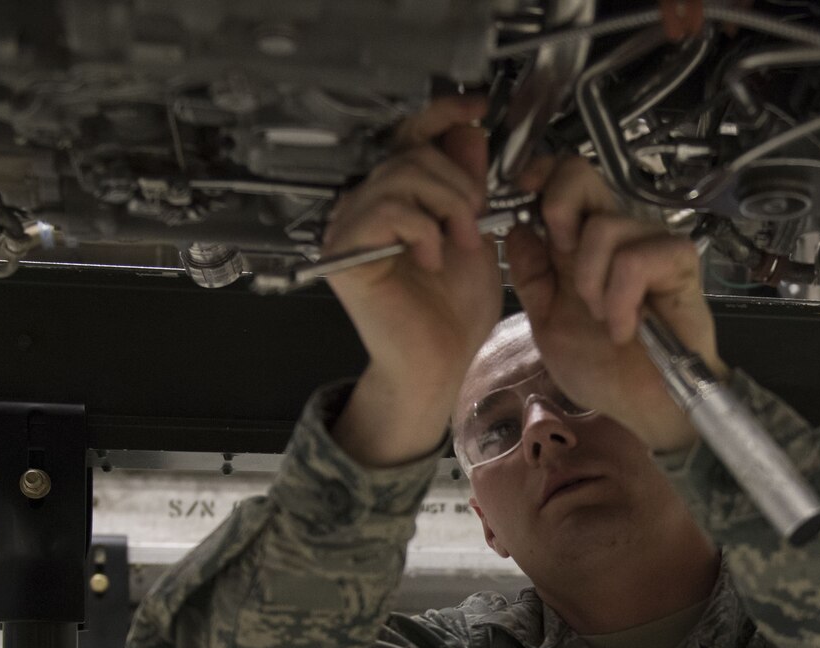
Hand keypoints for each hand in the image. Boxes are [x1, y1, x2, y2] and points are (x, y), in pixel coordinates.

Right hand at [329, 98, 500, 465]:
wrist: (438, 365)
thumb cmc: (452, 315)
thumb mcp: (474, 235)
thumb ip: (466, 185)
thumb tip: (466, 132)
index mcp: (395, 201)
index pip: (408, 137)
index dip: (440, 115)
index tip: (475, 109)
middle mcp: (365, 208)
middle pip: (409, 153)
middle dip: (456, 183)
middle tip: (475, 221)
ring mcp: (349, 229)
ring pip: (400, 177)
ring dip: (446, 206)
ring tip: (459, 244)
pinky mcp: (344, 253)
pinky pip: (386, 210)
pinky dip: (422, 230)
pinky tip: (431, 259)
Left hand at [503, 155, 721, 453]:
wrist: (643, 408)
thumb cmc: (602, 368)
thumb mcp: (546, 321)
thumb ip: (530, 275)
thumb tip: (516, 228)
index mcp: (580, 241)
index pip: (562, 176)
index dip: (539, 174)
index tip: (523, 195)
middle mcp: (616, 233)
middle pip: (582, 173)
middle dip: (558, 211)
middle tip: (564, 264)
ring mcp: (650, 243)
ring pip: (604, 226)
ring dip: (591, 282)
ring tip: (603, 319)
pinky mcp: (679, 262)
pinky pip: (635, 259)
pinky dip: (621, 299)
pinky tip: (624, 328)